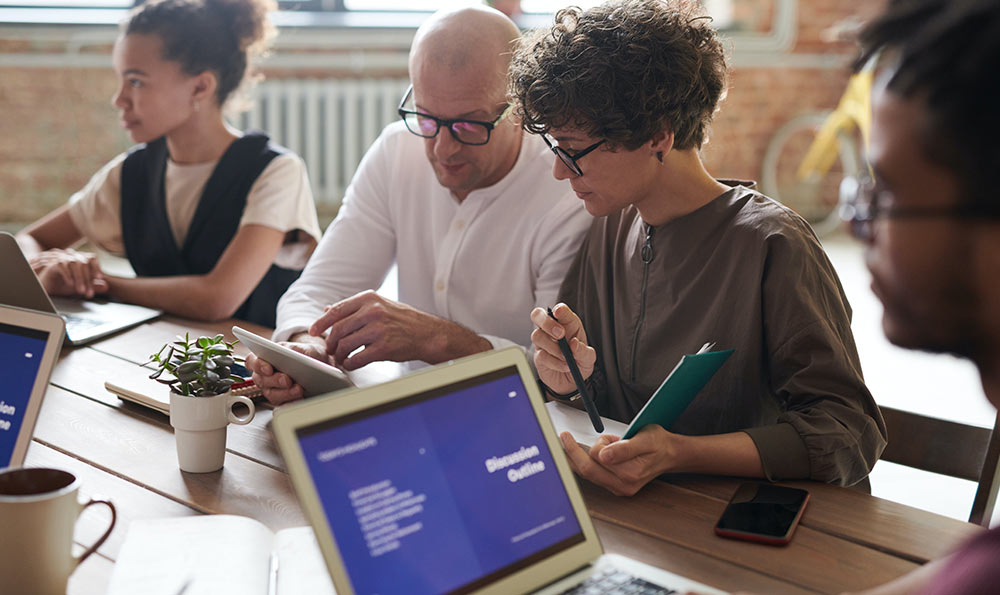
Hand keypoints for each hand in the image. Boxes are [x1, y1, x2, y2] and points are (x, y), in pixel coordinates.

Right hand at [30, 249, 107, 297]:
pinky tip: (70, 285)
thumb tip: (106, 286)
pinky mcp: (51, 263)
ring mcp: (61, 258)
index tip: (100, 279)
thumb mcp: (78, 287)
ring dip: (79, 278)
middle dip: (88, 279)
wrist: (42, 286)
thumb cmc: (60, 285)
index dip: (96, 267)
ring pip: (75, 263)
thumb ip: (92, 285)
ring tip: (80, 291)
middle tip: (89, 293)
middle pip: (84, 262)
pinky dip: (68, 275)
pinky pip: (62, 265)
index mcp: (79, 260)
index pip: (91, 258)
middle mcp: (71, 257)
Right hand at [245, 338, 329, 405]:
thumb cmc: (304, 354)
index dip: (258, 365)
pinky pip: (282, 406)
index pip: (252, 361)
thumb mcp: (299, 348)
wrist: (318, 363)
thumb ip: (291, 349)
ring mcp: (272, 389)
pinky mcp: (281, 401)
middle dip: (275, 380)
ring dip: (285, 393)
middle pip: (262, 380)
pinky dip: (290, 404)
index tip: (268, 368)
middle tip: (287, 380)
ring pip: (272, 394)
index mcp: (264, 359)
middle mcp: (265, 376)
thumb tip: (288, 354)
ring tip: (298, 389)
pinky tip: (299, 400)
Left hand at [309, 290, 488, 369]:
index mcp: (370, 299)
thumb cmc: (403, 320)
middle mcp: (373, 312)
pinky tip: (352, 364)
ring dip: (339, 355)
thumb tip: (328, 309)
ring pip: (345, 345)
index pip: (337, 310)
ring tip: (341, 358)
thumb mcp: (380, 305)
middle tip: (330, 350)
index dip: (321, 322)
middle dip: (330, 342)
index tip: (314, 331)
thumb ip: (354, 308)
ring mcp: (379, 330)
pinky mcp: (384, 348)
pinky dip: (350, 363)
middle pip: (338, 329)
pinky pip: (357, 358)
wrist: (428, 333)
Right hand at [530, 303, 595, 394]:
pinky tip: (564, 366)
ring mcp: (543, 342)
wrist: (572, 381)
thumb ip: (584, 351)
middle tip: (560, 334)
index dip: (558, 309)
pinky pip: (541, 355)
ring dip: (553, 347)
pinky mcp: (539, 356)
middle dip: (547, 323)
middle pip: (538, 315)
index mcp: (567, 323)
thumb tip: (574, 344)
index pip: (560, 310)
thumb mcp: (589, 358)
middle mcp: (552, 330)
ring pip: (537, 335)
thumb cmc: (580, 362)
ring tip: (566, 357)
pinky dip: (555, 362)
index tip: (559, 312)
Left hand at [558, 425, 678, 496]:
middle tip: (563, 438)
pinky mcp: (616, 487)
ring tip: (588, 443)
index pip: (596, 459)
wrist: (669, 454)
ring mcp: (619, 488)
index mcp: (630, 473)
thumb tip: (604, 455)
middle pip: (587, 470)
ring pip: (588, 474)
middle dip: (573, 453)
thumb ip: (624, 448)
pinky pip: (593, 476)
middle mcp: (623, 485)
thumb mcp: (645, 438)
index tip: (567, 435)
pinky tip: (587, 453)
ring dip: (581, 457)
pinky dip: (586, 463)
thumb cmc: (657, 443)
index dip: (583, 445)